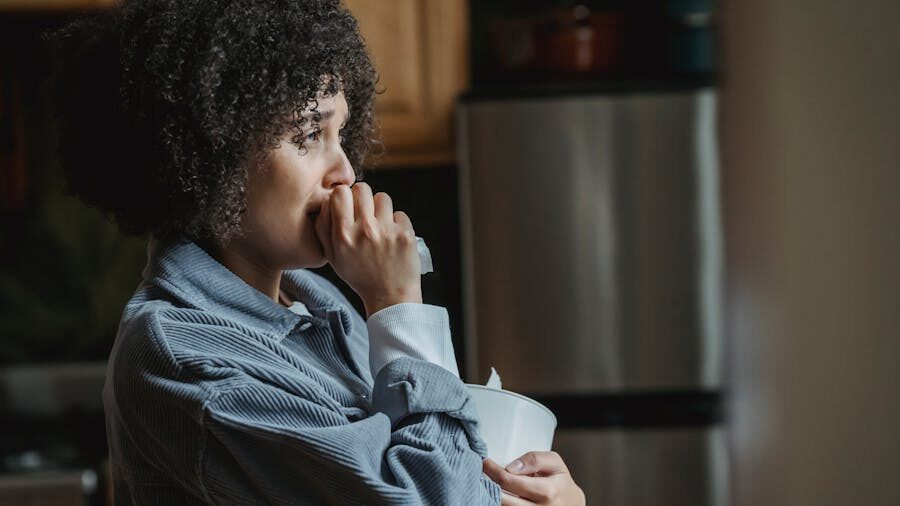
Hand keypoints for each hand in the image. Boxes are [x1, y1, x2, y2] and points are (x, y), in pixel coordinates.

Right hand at [315, 183, 421, 316]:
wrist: (390, 297)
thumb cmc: (360, 276)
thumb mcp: (333, 257)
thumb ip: (324, 228)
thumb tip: (327, 200)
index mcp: (343, 236)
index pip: (340, 193)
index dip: (344, 195)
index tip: (348, 205)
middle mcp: (365, 231)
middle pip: (362, 189)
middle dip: (363, 198)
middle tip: (365, 213)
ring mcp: (387, 231)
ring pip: (383, 197)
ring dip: (381, 209)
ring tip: (380, 226)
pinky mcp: (406, 234)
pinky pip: (400, 213)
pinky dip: (397, 223)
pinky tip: (393, 238)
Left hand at [483, 452, 584, 505]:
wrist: (572, 504)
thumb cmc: (561, 482)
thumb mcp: (554, 463)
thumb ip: (534, 459)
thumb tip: (511, 467)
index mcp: (548, 491)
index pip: (510, 481)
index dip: (493, 471)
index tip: (485, 463)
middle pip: (502, 500)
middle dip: (488, 485)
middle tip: (481, 474)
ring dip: (492, 496)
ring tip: (488, 484)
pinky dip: (500, 503)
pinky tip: (497, 494)